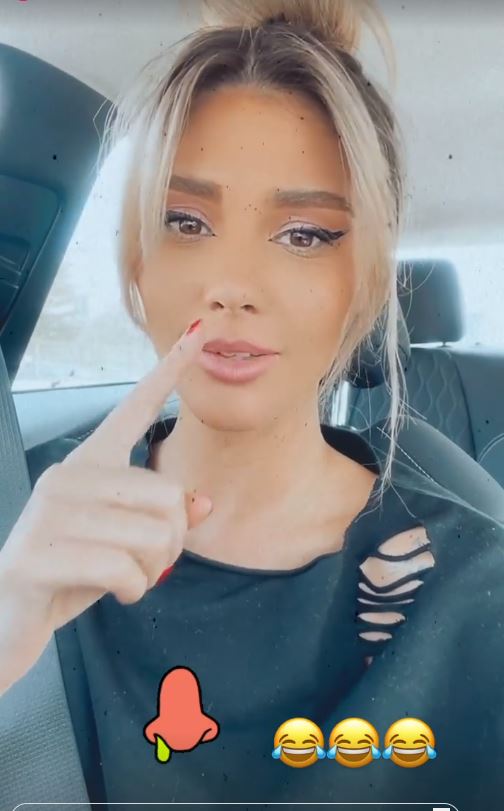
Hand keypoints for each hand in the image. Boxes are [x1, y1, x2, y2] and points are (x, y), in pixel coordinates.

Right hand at [0, 320, 210, 694]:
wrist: (11, 617)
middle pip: (168, 496)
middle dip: (171, 544)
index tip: (198, 331)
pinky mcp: (41, 553)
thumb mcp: (125, 541)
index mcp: (90, 463)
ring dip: (153, 571)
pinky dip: (135, 590)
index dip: (169, 371)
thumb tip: (202, 504)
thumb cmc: (73, 572)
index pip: (134, 408)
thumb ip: (162, 518)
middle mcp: (69, 475)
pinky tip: (113, 594)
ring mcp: (51, 512)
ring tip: (125, 579)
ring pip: (154, 535)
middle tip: (146, 564)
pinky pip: (126, 569)